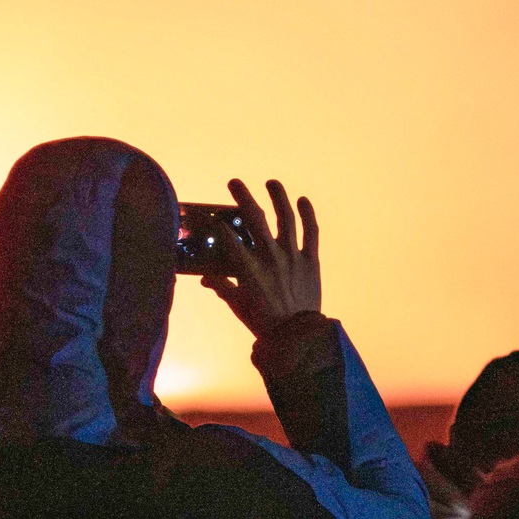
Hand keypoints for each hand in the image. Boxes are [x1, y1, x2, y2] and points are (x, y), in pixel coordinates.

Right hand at [203, 178, 321, 339]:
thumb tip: (206, 279)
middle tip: (234, 182)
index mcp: (248, 268)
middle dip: (242, 196)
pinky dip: (308, 214)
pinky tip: (303, 200)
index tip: (212, 216)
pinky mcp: (311, 260)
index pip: (228, 236)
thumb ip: (222, 288)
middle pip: (254, 217)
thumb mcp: (238, 305)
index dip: (217, 223)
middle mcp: (270, 256)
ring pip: (286, 217)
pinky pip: (312, 232)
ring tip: (272, 183)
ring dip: (278, 196)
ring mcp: (292, 256)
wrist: (297, 337)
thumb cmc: (264, 323)